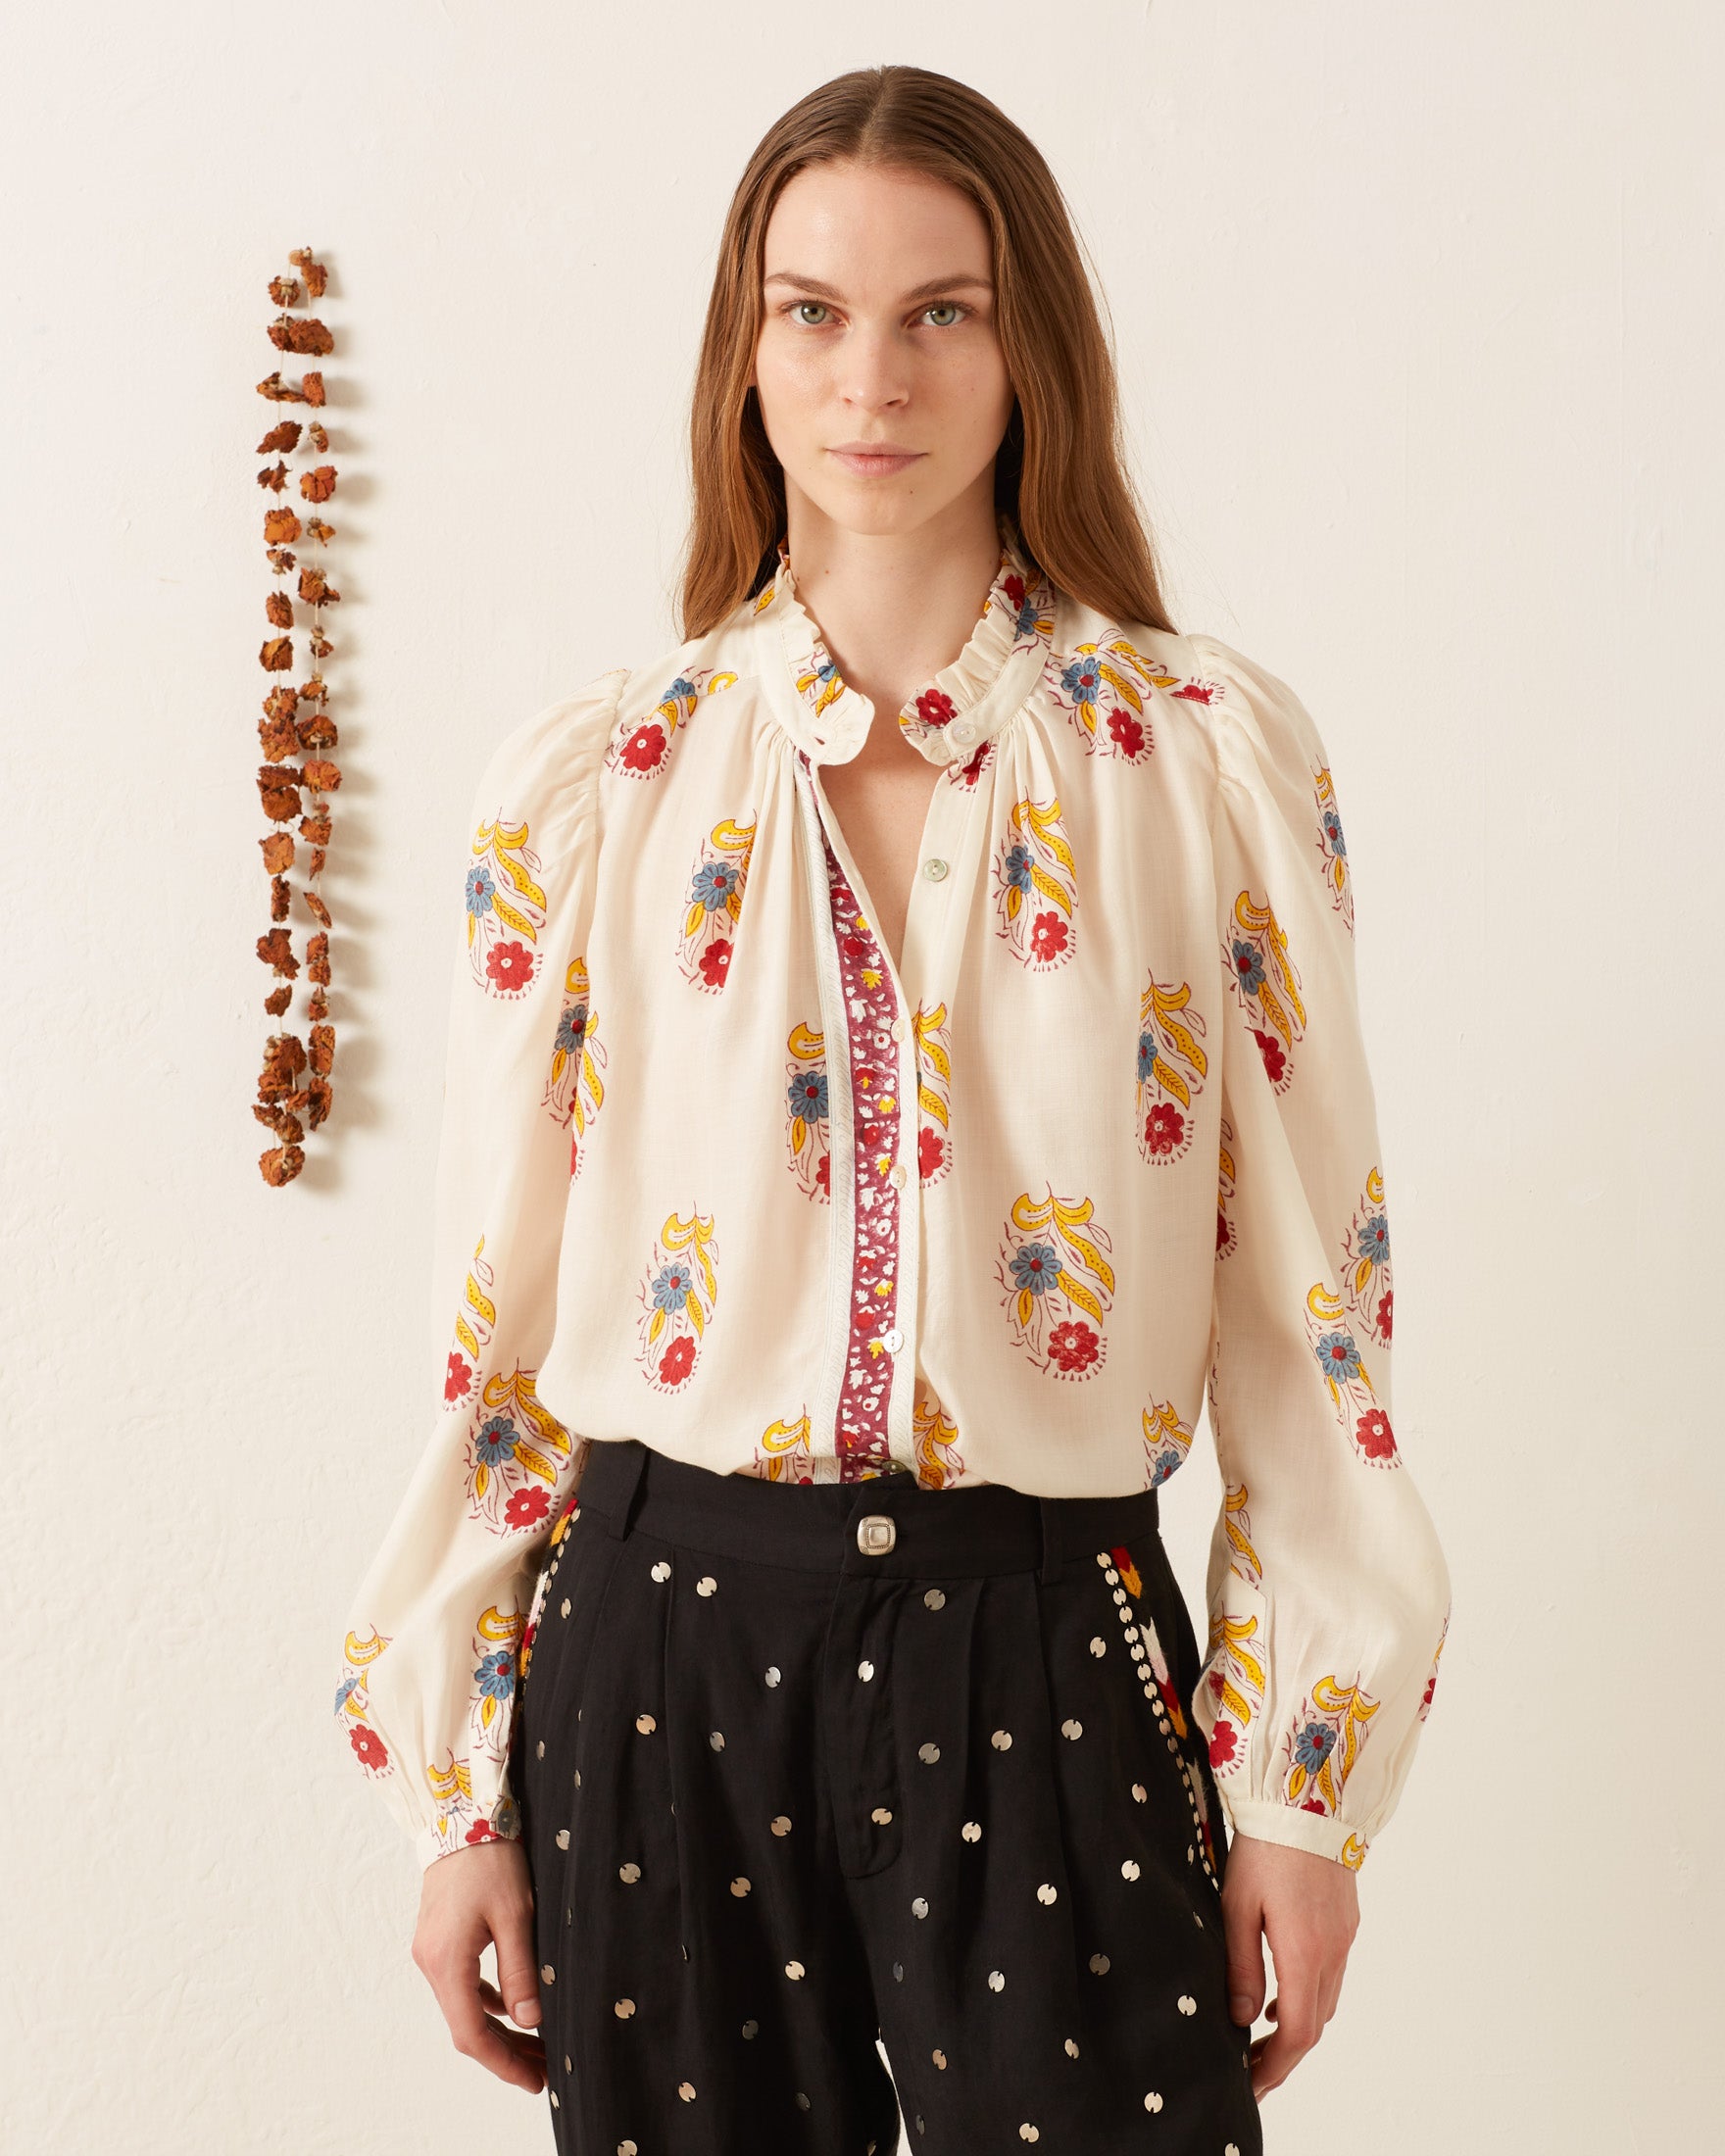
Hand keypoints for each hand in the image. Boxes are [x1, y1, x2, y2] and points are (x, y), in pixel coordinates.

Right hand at [411, 1836, 547, 2092]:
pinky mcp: (440, 1939)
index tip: (535, 2080)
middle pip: (467, 2025)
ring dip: (499, 2028)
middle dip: (506, 2052)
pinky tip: (517, 2005)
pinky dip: (489, 2002)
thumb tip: (532, 2022)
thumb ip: (521, 1971)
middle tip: (545, 2069)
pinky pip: (463, 1984)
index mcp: (447, 1961)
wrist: (461, 1813)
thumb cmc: (490, 1858)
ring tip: (538, 2043)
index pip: (472, 2034)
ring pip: (465, 2006)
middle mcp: (432, 1962)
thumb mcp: (515, 1915)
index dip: (504, 2063)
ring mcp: (432, 1951)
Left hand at [1220, 1832, 1359, 2098]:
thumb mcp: (1237, 1905)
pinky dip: (1309, 1993)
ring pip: (1325, 2000)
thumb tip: (1244, 2019)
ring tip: (1261, 2035)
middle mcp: (1333, 1951)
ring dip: (1298, 2023)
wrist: (1307, 1798)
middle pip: (1315, 2024)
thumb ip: (1242, 1965)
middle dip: (1284, 2054)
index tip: (1251, 2084)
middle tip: (1251, 2069)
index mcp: (1305, 1953)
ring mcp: (1344, 1936)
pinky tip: (1282, 1990)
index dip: (1275, 2067)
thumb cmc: (1265, 1847)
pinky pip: (1331, 1973)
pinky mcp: (1345, 1920)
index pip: (1298, 2034)